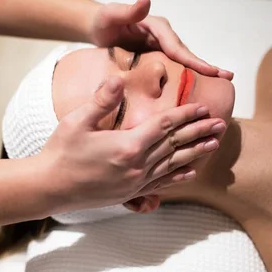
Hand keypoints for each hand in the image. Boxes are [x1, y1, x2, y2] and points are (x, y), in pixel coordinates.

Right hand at [39, 76, 224, 211]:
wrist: (50, 187)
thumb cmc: (60, 152)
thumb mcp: (76, 122)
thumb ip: (100, 101)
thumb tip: (116, 78)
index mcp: (127, 146)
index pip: (164, 126)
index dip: (185, 115)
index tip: (203, 107)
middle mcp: (136, 167)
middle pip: (175, 145)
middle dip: (199, 132)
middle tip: (221, 123)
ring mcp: (135, 182)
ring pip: (173, 164)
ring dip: (195, 153)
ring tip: (214, 144)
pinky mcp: (129, 193)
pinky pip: (161, 183)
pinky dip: (178, 176)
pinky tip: (191, 172)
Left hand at [89, 0, 233, 79]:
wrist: (97, 29)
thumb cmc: (103, 21)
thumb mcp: (111, 15)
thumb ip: (128, 11)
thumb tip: (146, 0)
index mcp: (157, 28)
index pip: (177, 47)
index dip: (193, 60)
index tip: (210, 71)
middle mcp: (163, 37)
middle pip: (186, 55)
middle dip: (206, 67)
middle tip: (228, 77)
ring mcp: (161, 48)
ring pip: (182, 63)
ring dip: (200, 73)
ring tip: (221, 85)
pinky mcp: (156, 58)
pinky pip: (172, 69)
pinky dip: (184, 79)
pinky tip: (192, 93)